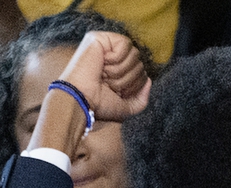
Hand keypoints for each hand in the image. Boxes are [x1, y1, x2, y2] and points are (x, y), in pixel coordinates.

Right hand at [28, 32, 150, 156]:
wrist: (81, 99)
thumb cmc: (99, 104)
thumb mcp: (125, 107)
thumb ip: (141, 100)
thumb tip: (149, 80)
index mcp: (116, 72)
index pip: (141, 73)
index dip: (134, 85)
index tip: (116, 92)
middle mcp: (111, 58)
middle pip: (140, 64)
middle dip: (127, 79)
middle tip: (108, 84)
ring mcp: (105, 46)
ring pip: (135, 54)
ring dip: (121, 71)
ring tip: (104, 75)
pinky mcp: (100, 38)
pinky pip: (126, 44)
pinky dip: (117, 58)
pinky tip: (102, 62)